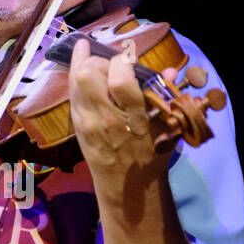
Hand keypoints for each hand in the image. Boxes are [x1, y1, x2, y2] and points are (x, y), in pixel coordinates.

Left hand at [68, 38, 178, 190]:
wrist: (128, 186)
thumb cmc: (152, 155)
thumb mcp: (167, 128)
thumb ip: (167, 96)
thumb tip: (170, 71)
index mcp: (133, 119)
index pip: (120, 80)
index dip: (124, 60)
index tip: (130, 58)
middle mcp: (106, 119)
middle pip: (88, 75)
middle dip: (100, 60)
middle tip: (111, 65)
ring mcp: (87, 122)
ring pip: (75, 80)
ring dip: (84, 64)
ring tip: (93, 57)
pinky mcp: (77, 125)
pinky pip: (72, 92)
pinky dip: (76, 76)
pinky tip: (81, 63)